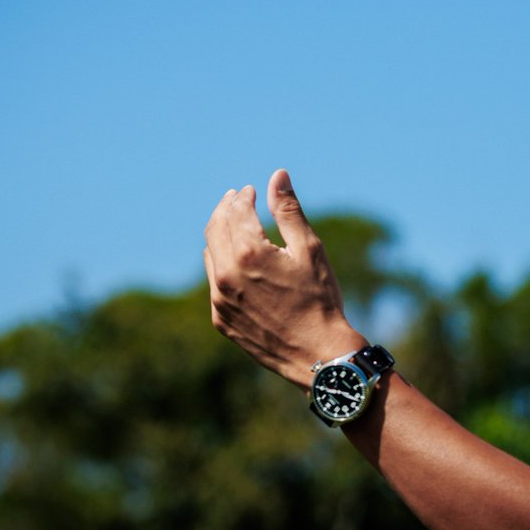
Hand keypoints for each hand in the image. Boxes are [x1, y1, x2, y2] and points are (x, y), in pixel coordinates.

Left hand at [203, 169, 366, 387]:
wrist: (319, 354)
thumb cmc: (320, 298)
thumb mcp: (309, 249)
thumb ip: (288, 210)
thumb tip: (277, 175)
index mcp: (249, 254)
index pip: (235, 211)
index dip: (243, 197)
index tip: (251, 191)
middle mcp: (226, 276)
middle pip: (214, 229)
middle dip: (225, 209)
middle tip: (236, 199)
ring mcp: (220, 300)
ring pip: (210, 255)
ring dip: (220, 235)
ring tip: (235, 226)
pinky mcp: (221, 320)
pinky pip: (214, 283)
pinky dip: (221, 264)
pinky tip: (236, 262)